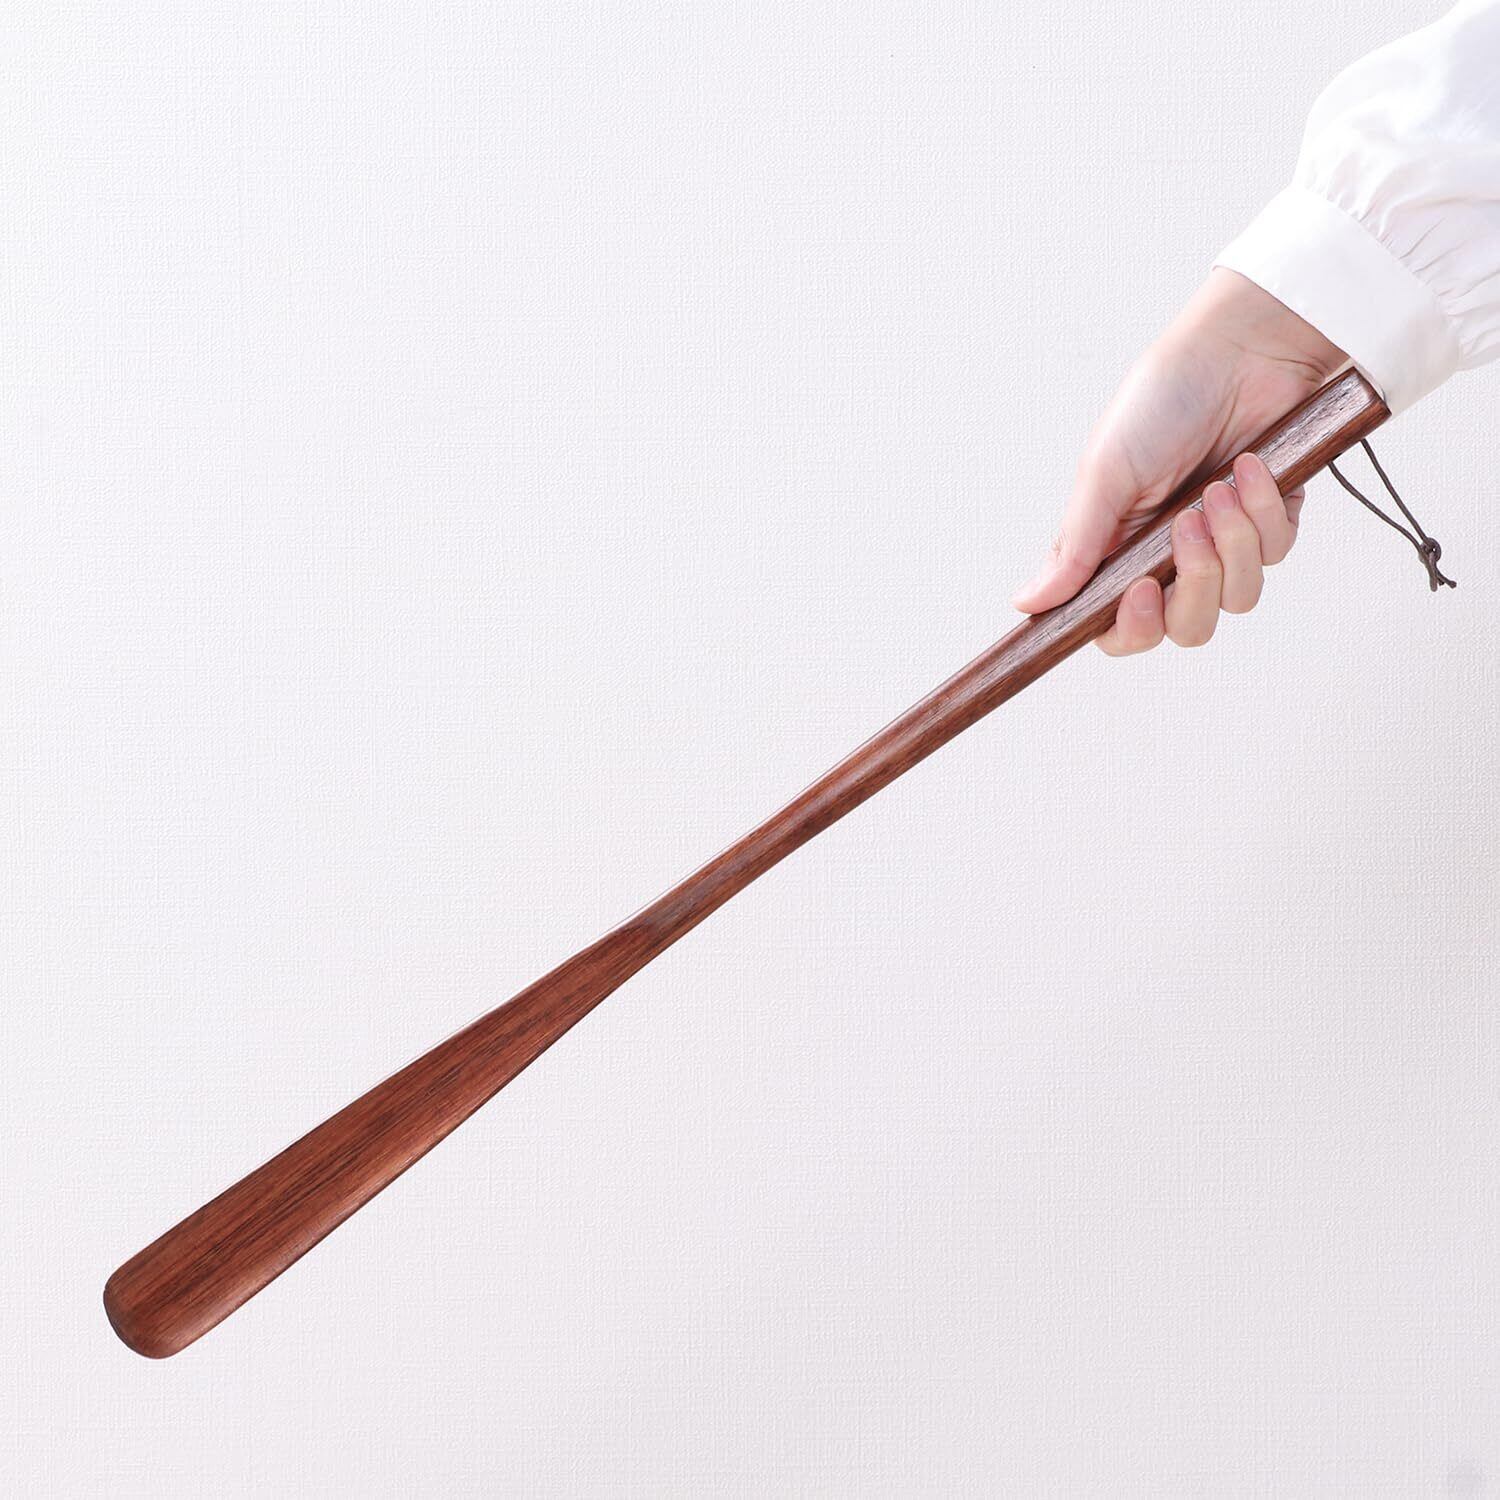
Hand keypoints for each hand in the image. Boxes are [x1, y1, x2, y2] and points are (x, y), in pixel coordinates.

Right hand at [1012, 268, 1347, 652]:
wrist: (1241, 350)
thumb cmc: (1162, 400)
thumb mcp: (1105, 474)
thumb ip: (1074, 546)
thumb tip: (1027, 603)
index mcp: (1117, 550)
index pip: (1118, 627)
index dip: (1131, 628)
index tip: (1138, 593)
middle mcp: (1167, 556)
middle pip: (1185, 627)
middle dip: (1192, 587)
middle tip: (1186, 527)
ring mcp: (1222, 543)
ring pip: (1236, 598)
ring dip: (1231, 544)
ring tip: (1217, 488)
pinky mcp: (1271, 522)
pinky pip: (1275, 553)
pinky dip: (1264, 511)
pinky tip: (1250, 468)